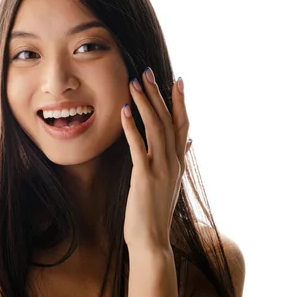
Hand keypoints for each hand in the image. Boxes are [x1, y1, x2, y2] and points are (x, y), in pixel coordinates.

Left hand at [121, 67, 189, 250]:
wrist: (152, 241)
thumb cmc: (154, 211)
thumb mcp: (169, 182)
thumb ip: (177, 159)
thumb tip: (189, 141)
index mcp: (177, 162)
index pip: (183, 125)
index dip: (180, 102)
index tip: (177, 80)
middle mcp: (173, 162)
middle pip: (168, 120)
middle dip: (158, 94)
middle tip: (148, 72)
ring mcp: (161, 169)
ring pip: (156, 128)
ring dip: (145, 104)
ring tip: (133, 84)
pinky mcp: (145, 177)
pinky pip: (139, 147)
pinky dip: (132, 127)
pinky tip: (124, 111)